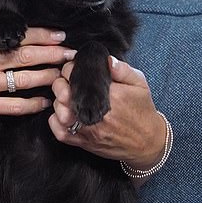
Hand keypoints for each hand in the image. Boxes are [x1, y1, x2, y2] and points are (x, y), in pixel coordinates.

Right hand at [0, 6, 74, 138]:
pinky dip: (29, 105)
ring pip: (21, 80)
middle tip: (71, 53)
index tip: (58, 35)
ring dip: (45, 77)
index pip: (13, 37)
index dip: (39, 35)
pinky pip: (11, 106)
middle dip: (50, 54)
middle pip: (22, 56)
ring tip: (63, 76)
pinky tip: (43, 103)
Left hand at [49, 56, 164, 168]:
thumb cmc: (142, 111)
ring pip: (57, 108)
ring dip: (59, 101)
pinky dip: (56, 120)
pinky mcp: (81, 141)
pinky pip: (56, 129)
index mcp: (108, 94)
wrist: (146, 143)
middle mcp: (95, 112)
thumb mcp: (139, 84)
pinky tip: (66, 114)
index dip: (70, 69)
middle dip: (61, 83)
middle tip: (69, 83)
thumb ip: (122, 69)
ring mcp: (86, 128)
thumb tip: (106, 59)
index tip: (74, 69)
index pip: (75, 74)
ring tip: (69, 98)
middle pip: (61, 90)